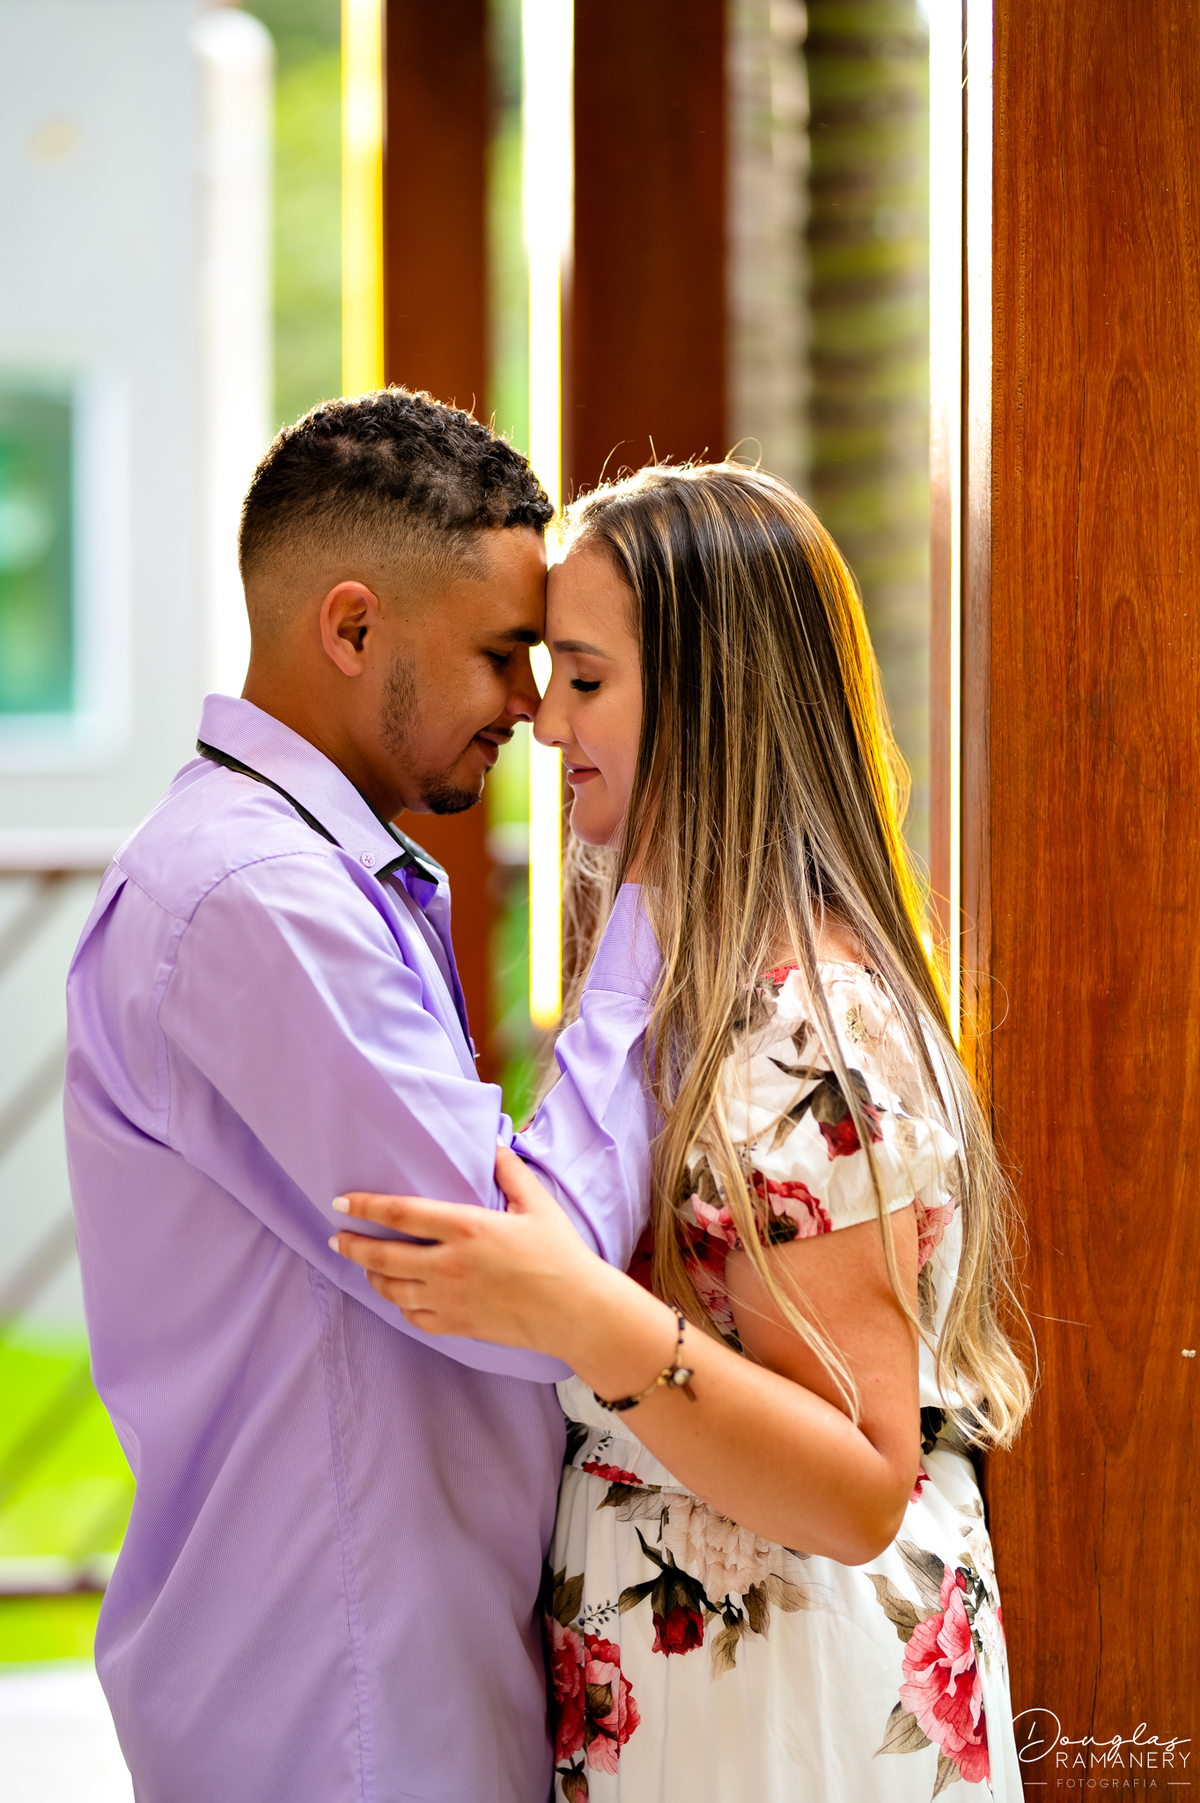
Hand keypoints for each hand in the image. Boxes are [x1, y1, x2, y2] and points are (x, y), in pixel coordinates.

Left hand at [328, 1145, 601, 1352]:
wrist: (574, 1311)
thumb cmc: (559, 1254)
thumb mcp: (536, 1203)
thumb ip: (509, 1170)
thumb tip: (493, 1142)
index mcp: (465, 1228)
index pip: (400, 1213)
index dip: (365, 1206)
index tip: (341, 1202)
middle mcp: (448, 1265)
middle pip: (383, 1255)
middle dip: (353, 1245)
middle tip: (337, 1237)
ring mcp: (449, 1299)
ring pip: (391, 1288)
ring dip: (372, 1274)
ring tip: (366, 1263)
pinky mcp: (456, 1325)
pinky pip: (412, 1316)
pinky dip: (399, 1303)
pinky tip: (399, 1295)